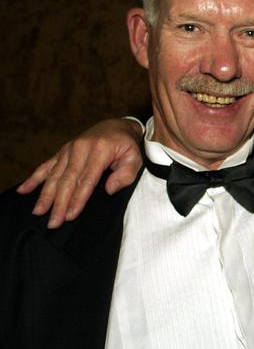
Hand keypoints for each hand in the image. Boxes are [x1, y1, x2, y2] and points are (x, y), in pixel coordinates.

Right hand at [16, 118, 144, 228]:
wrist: (118, 126)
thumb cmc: (127, 146)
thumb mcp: (135, 158)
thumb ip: (126, 174)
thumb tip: (109, 190)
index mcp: (100, 150)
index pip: (87, 179)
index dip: (78, 198)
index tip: (70, 215)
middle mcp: (81, 148)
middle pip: (67, 180)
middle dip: (59, 203)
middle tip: (53, 222)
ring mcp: (69, 149)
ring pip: (54, 175)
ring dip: (46, 195)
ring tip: (39, 212)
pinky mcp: (62, 151)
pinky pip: (46, 165)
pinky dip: (34, 178)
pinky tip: (23, 190)